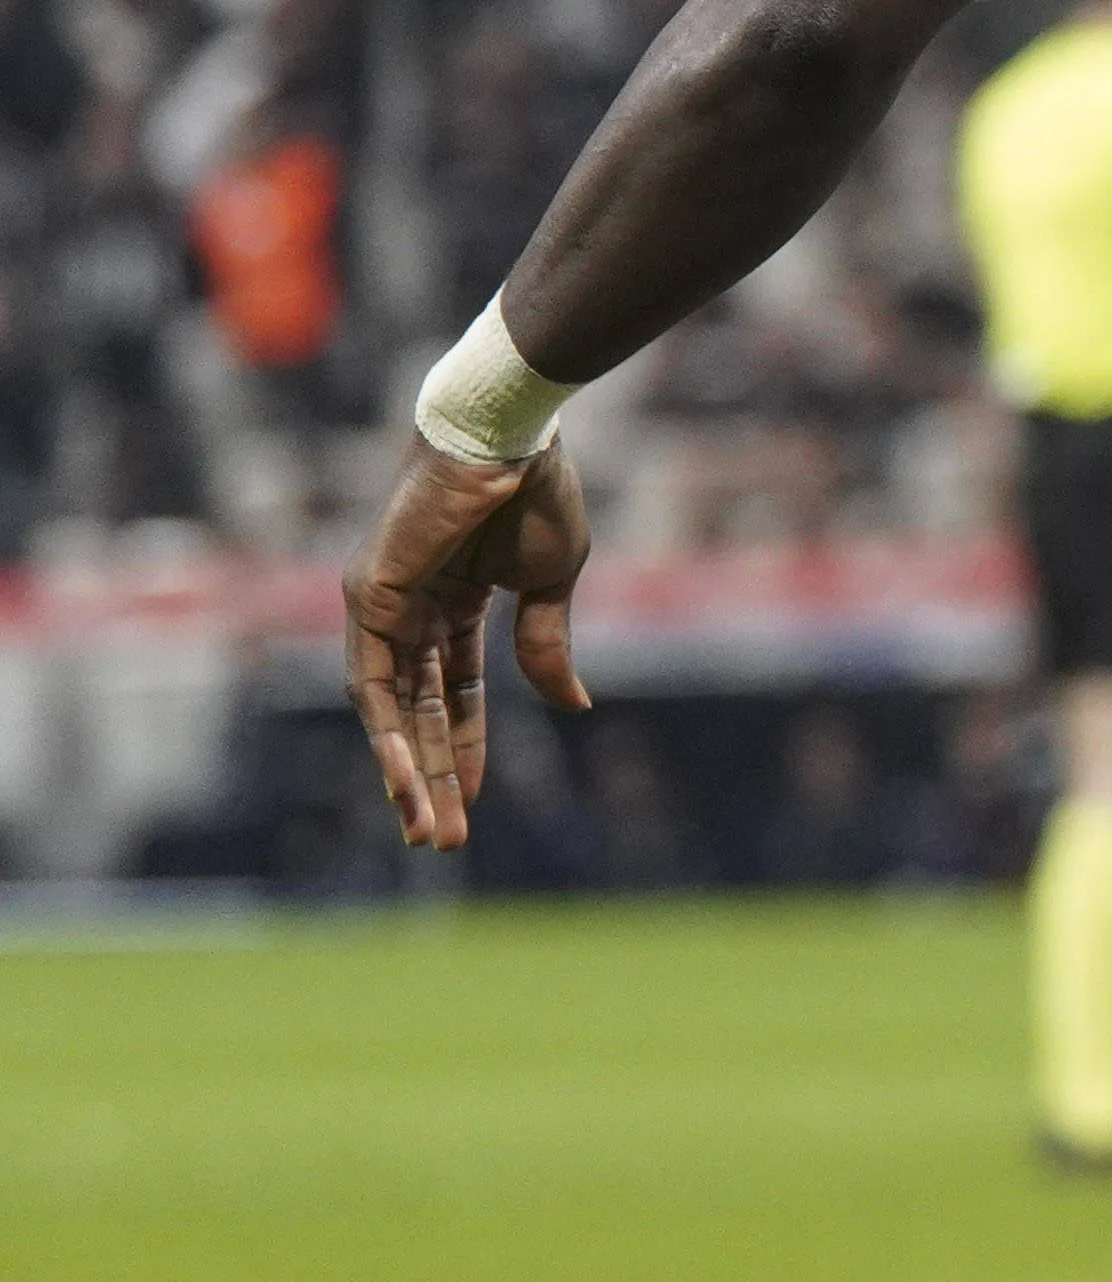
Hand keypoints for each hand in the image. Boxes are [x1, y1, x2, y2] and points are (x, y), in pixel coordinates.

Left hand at [348, 434, 594, 853]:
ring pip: (390, 709)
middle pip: (417, 710)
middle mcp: (408, 606)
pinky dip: (387, 735)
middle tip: (441, 841)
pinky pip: (372, 682)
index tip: (472, 804)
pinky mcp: (368, 596)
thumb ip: (545, 645)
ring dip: (408, 774)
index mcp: (454, 598)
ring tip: (428, 832)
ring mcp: (382, 602)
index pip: (454, 690)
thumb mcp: (549, 585)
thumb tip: (572, 706)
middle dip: (430, 777)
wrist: (512, 439)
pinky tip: (406, 779)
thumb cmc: (536, 494)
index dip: (465, 746)